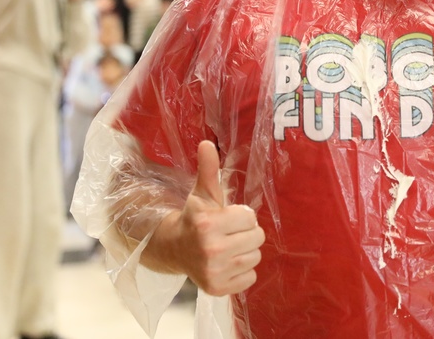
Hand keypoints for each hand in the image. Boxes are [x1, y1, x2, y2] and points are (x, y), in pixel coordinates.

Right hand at [162, 140, 264, 295]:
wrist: (176, 249)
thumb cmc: (195, 218)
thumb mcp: (203, 193)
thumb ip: (209, 169)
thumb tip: (207, 143)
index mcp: (208, 224)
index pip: (251, 217)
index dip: (241, 216)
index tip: (227, 218)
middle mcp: (211, 250)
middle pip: (257, 237)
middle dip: (246, 233)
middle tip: (228, 233)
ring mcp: (214, 272)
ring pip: (255, 257)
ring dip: (245, 251)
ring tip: (228, 247)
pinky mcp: (218, 289)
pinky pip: (250, 278)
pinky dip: (242, 272)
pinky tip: (227, 264)